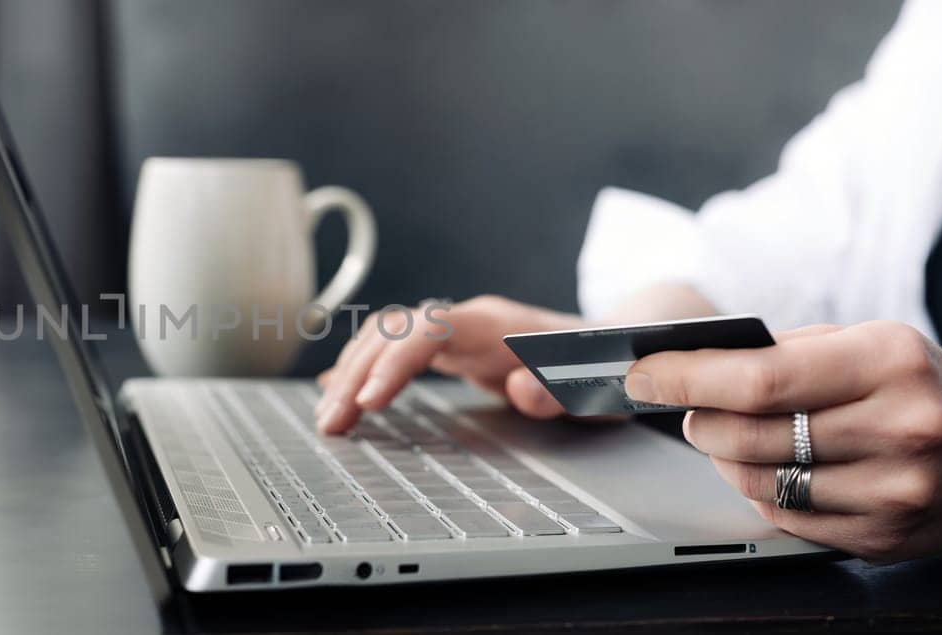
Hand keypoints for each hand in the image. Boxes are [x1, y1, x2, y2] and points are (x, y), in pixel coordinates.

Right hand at [314, 295, 583, 432]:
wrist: (612, 344)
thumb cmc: (605, 368)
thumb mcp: (597, 387)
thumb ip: (562, 389)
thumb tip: (522, 387)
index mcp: (497, 325)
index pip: (428, 329)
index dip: (394, 362)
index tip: (369, 402)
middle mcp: (468, 320)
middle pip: (393, 332)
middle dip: (355, 375)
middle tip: (331, 423)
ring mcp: (455, 331)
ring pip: (384, 337)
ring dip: (351, 374)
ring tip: (328, 418)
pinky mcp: (449, 347)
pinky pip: (393, 348)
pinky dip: (361, 368)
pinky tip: (336, 390)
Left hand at [627, 321, 941, 561]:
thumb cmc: (916, 385)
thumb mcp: (867, 342)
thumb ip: (785, 350)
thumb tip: (693, 361)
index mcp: (887, 363)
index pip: (758, 379)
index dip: (686, 379)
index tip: (643, 375)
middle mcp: (898, 427)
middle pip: (750, 435)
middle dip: (700, 420)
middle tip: (688, 409)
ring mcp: (894, 490)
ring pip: (761, 481)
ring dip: (726, 459)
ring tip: (733, 437)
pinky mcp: (884, 537)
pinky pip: (786, 518)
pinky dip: (763, 493)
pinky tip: (778, 470)